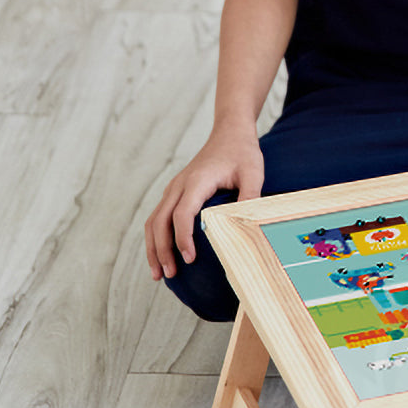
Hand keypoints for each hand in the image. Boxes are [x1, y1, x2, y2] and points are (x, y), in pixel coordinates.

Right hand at [144, 126, 264, 281]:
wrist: (229, 132)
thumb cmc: (243, 153)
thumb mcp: (253, 173)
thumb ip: (250, 197)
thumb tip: (248, 225)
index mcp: (197, 180)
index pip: (182, 213)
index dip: (182, 237)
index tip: (188, 258)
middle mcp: (179, 185)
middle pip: (160, 221)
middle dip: (162, 249)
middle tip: (170, 275)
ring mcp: (174, 188)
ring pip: (153, 221)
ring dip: (153, 247)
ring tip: (159, 274)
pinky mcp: (175, 192)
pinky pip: (158, 217)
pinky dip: (156, 237)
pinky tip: (163, 256)